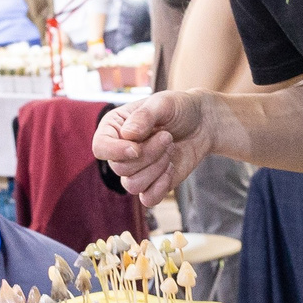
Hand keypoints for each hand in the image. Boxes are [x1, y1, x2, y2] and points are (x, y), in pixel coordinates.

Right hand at [95, 91, 213, 204]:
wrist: (203, 124)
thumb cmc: (179, 108)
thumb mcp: (163, 103)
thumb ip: (144, 116)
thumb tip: (128, 135)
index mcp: (114, 128)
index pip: (100, 147)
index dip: (115, 151)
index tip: (136, 148)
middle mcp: (120, 151)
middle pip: (120, 167)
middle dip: (148, 154)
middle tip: (167, 136)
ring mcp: (135, 170)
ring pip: (132, 185)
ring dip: (156, 167)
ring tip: (170, 147)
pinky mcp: (152, 184)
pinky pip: (148, 199)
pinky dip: (161, 186)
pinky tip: (172, 167)